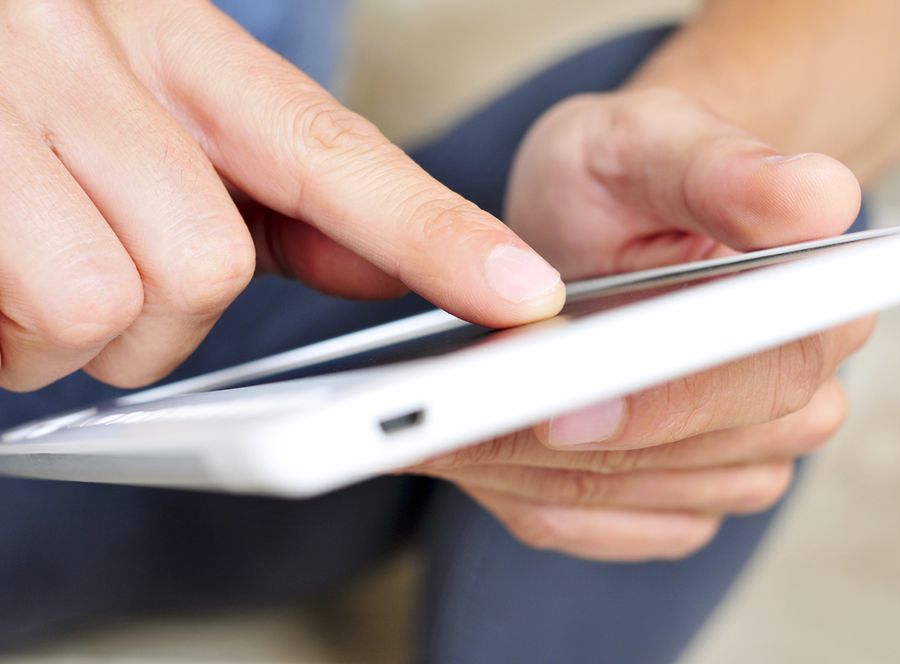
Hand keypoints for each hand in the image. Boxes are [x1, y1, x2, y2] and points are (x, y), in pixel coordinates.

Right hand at [0, 0, 563, 390]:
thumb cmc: (11, 77)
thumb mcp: (147, 103)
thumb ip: (265, 186)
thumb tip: (376, 266)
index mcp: (167, 34)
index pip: (331, 146)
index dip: (435, 231)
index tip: (521, 294)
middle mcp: (88, 50)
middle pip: (208, 261)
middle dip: (158, 316)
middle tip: (91, 280)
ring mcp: (4, 105)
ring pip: (119, 297)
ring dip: (73, 331)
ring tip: (16, 273)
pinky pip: (30, 311)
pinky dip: (9, 339)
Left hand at [409, 89, 872, 561]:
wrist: (608, 218)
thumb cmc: (630, 173)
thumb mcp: (656, 139)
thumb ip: (728, 167)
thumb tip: (817, 197)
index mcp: (818, 302)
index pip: (762, 376)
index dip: (661, 403)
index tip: (557, 409)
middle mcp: (795, 394)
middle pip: (689, 457)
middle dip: (558, 443)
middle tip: (444, 417)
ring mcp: (743, 456)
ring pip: (631, 498)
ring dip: (527, 471)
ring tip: (437, 425)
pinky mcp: (684, 496)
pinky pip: (604, 526)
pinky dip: (527, 495)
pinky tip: (476, 453)